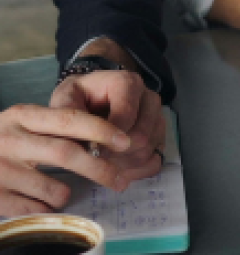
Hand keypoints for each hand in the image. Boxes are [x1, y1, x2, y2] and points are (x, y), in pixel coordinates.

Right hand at [0, 103, 134, 216]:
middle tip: (120, 180)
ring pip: (52, 188)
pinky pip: (32, 209)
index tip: (126, 141)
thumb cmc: (4, 140)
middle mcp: (11, 139)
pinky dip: (46, 208)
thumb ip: (57, 128)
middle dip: (99, 168)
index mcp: (24, 116)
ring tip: (67, 194)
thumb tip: (108, 141)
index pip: (71, 118)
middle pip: (66, 153)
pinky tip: (43, 204)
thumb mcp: (26, 124)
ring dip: (68, 194)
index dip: (101, 130)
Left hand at [51, 71, 164, 185]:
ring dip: (123, 165)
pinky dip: (135, 171)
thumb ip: (71, 119)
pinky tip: (116, 167)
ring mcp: (157, 116)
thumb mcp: (65, 100)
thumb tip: (89, 146)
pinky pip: (154, 160)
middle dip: (115, 154)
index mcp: (127, 83)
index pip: (126, 116)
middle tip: (95, 160)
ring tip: (102, 163)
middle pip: (141, 136)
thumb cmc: (77, 100)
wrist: (87, 100)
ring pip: (147, 150)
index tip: (90, 151)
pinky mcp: (160, 134)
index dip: (108, 139)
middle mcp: (148, 97)